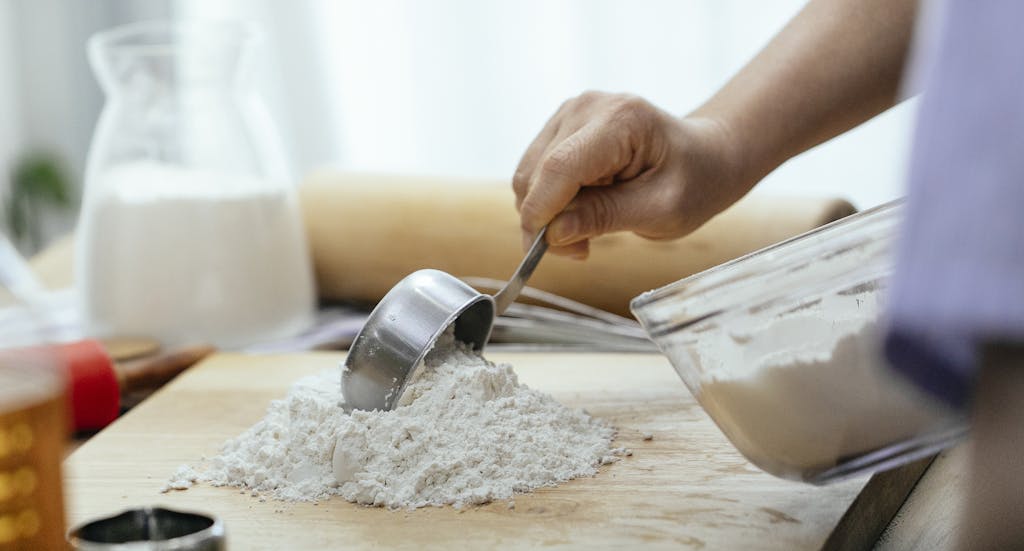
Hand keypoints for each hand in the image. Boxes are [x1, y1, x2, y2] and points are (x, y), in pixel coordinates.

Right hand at [513, 91, 744, 258]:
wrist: (705, 156)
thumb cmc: (694, 181)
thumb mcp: (661, 210)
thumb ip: (605, 217)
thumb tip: (553, 233)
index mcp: (620, 119)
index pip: (560, 167)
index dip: (542, 213)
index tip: (544, 252)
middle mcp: (588, 106)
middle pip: (537, 172)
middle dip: (545, 221)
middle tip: (580, 250)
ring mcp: (571, 112)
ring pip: (528, 174)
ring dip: (546, 213)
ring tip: (585, 232)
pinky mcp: (562, 126)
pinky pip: (535, 171)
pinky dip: (549, 201)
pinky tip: (581, 211)